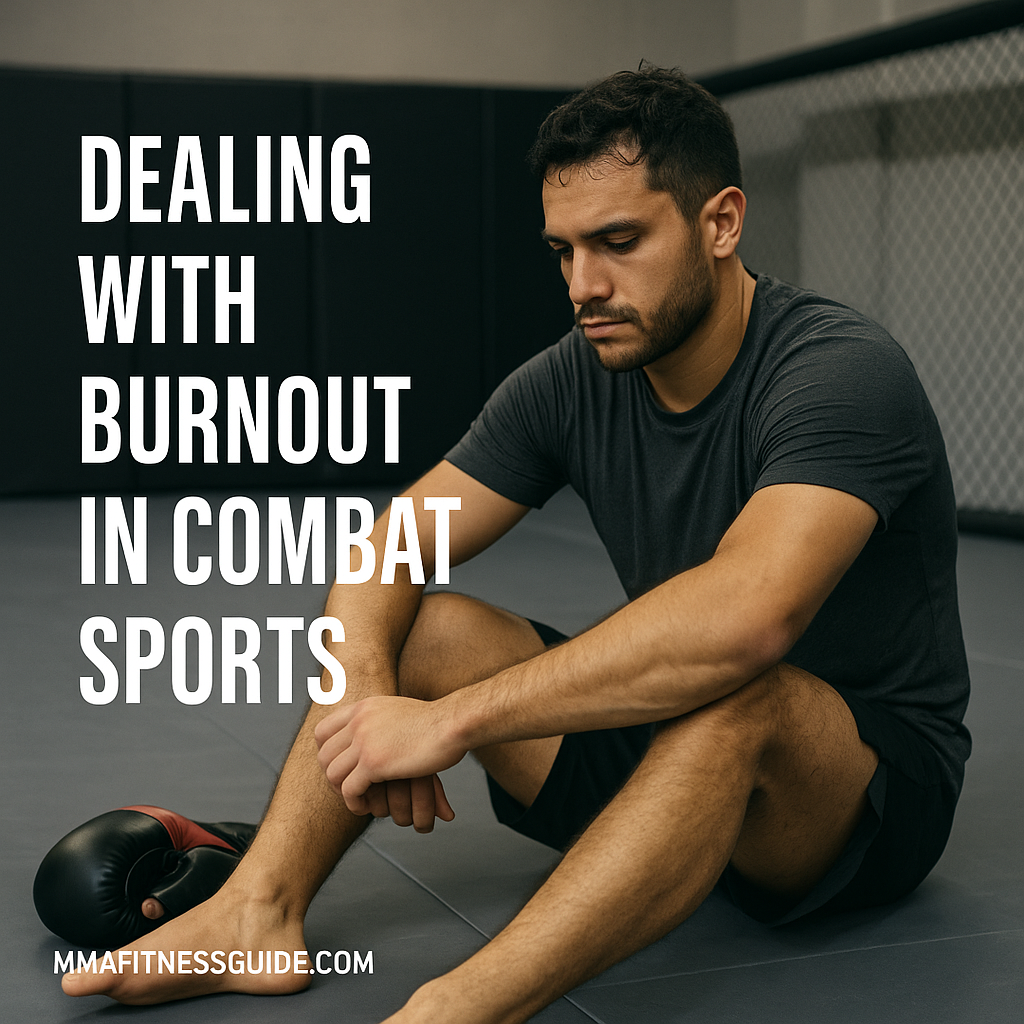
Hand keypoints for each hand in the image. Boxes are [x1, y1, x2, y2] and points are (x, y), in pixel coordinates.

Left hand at [314, 696, 462, 830]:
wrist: (452, 723)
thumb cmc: (436, 721)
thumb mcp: (398, 711)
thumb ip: (380, 720)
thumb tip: (374, 733)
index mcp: (363, 707)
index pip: (322, 731)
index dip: (326, 754)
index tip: (340, 767)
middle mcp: (358, 721)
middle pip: (324, 755)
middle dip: (333, 777)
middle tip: (349, 789)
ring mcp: (364, 741)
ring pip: (332, 774)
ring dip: (342, 792)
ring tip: (359, 800)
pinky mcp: (374, 762)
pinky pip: (349, 789)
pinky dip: (354, 803)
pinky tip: (366, 807)